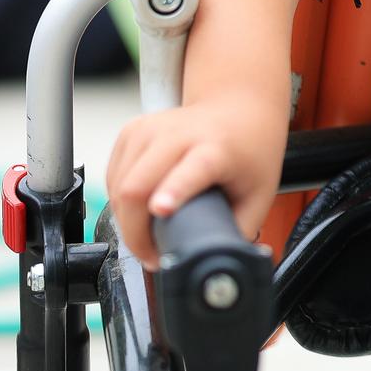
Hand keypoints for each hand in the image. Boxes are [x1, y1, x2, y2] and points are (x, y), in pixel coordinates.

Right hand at [106, 90, 285, 268]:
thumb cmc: (250, 150)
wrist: (240, 106)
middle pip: (136, 187)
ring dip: (126, 220)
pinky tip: (139, 208)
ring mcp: (151, 129)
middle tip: (152, 255)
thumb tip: (220, 264)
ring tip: (149, 234)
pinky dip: (119, 201)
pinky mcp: (132, 130)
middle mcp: (180, 134)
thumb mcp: (259, 192)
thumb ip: (239, 229)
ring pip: (117, 186)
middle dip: (136, 232)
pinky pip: (112, 177)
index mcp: (216, 148)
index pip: (191, 169)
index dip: (173, 190)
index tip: (161, 209)